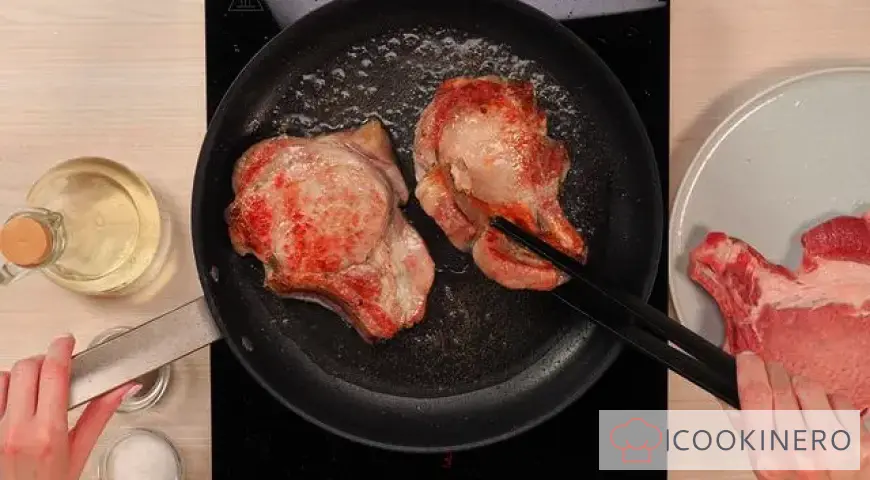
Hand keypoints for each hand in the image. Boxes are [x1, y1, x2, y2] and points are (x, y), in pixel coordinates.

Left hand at [0, 334, 138, 479]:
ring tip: (33, 385)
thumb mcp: (79, 454)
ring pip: (3, 378)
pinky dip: (3, 389)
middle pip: (27, 368)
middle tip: (55, 366)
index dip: (61, 348)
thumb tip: (124, 388)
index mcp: (48, 433)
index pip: (54, 372)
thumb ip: (100, 415)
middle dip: (43, 360)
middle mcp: (17, 430)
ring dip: (20, 375)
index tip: (66, 341)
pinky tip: (15, 399)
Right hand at [736, 351, 869, 479]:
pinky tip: (823, 416)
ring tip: (798, 399)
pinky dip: (829, 402)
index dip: (749, 370)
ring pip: (809, 386)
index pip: (755, 397)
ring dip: (799, 385)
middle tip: (771, 374)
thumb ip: (745, 431)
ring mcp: (833, 447)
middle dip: (773, 372)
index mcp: (769, 458)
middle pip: (781, 387)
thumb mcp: (762, 465)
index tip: (746, 359)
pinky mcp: (860, 444)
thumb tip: (729, 396)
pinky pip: (839, 400)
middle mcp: (801, 453)